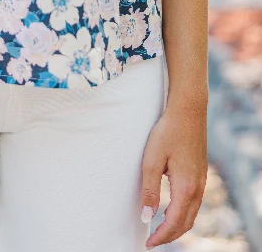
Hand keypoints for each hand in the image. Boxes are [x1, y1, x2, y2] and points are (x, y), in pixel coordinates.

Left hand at [140, 101, 207, 248]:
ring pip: (192, 213)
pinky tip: (173, 209)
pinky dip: (184, 213)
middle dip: (170, 235)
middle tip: (153, 240)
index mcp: (185, 187)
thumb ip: (149, 189)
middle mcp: (197, 187)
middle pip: (186, 223)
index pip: (174, 223)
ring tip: (161, 229)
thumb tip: (147, 216)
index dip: (161, 236)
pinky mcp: (201, 172)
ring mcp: (202, 180)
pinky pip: (195, 202)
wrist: (188, 110)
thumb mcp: (152, 159)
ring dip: (178, 226)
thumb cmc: (167, 131)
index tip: (147, 244)